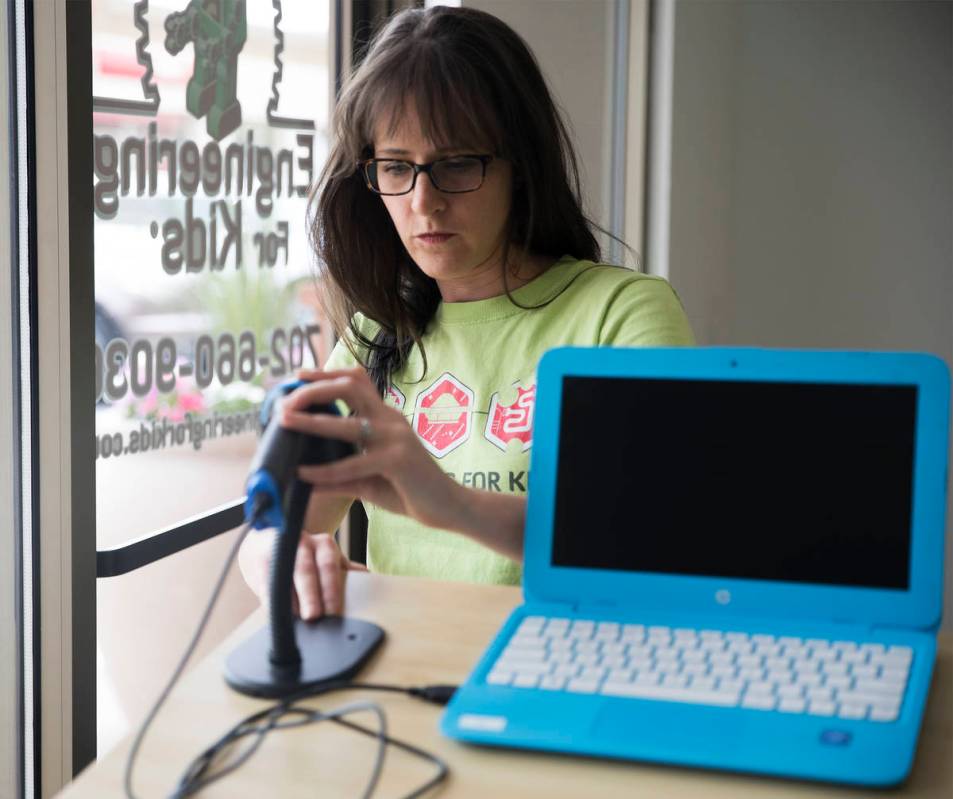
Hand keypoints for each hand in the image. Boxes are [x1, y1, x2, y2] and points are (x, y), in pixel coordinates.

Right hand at [238, 528, 366, 619]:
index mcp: (323, 544)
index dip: (330, 590)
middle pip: (305, 572)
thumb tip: (366, 577)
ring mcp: (280, 553)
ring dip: (287, 602)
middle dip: (309, 596)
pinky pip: (265, 585)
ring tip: (293, 622)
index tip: (334, 612)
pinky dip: (270, 602)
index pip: (328, 567)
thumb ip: (345, 569)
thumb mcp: (328, 556)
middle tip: (313, 617)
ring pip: (283, 579)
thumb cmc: (308, 554)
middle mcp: (301, 545)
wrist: (273, 539)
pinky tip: (274, 616)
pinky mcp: (262, 564)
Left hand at [279, 367, 467, 531]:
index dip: (327, 374)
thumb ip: (340, 477)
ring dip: (312, 421)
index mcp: (386, 417)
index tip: (298, 375)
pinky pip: (354, 464)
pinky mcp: (398, 461)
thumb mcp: (370, 480)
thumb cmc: (411, 491)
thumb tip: (304, 481)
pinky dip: (325, 470)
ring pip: (348, 423)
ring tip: (285, 422)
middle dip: (314, 390)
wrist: (450, 507)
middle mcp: (390, 420)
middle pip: (350, 387)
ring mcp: (396, 438)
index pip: (357, 380)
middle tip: (285, 403)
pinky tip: (304, 474)